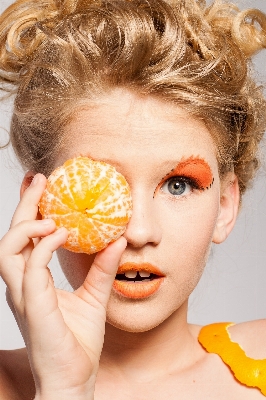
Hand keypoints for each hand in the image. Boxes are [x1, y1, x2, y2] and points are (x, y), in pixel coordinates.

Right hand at [0, 174, 126, 399]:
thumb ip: (103, 268)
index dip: (29, 211)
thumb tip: (118, 240)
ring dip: (28, 225)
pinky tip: (62, 234)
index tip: (42, 187)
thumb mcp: (95, 295)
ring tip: (51, 213)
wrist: (75, 379)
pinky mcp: (32, 306)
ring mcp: (23, 296)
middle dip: (23, 206)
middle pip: (11, 236)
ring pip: (8, 249)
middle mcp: (21, 285)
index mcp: (32, 281)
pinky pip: (31, 268)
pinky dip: (43, 247)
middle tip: (39, 181)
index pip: (24, 239)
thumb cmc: (78, 341)